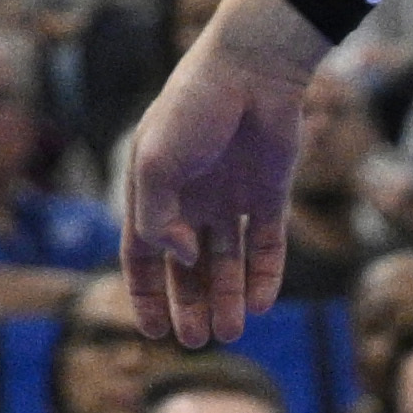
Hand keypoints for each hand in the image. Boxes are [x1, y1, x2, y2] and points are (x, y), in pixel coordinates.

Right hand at [110, 0, 319, 344]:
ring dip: (226, 299)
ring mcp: (231, 197)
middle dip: (189, 305)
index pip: (142, 252)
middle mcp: (191, 197)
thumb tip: (182, 260)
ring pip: (228, 263)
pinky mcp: (269, 195)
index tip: (153, 331)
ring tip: (230, 332)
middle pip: (187, 267)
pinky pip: (266, 246)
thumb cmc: (193, 108)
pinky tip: (260, 303)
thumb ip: (156, 217)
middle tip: (195, 341)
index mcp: (154, 187)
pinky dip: (263, 277)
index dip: (145, 292)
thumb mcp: (156, 162)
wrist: (252, 70)